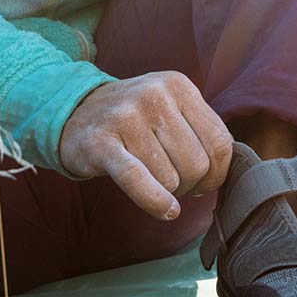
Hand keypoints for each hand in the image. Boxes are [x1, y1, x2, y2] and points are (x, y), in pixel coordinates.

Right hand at [58, 72, 233, 219]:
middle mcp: (154, 95)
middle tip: (173, 182)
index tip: (206, 182)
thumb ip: (200, 131)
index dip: (218, 172)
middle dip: (189, 184)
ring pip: (170, 177)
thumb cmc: (135, 119)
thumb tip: (223, 172)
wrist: (74, 112)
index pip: (219, 140)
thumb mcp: (171, 108)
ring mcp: (126, 116)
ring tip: (151, 179)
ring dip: (165, 190)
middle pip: (197, 163)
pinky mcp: (101, 141)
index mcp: (178, 86)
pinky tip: (166, 210)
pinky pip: (138, 180)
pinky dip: (155, 201)